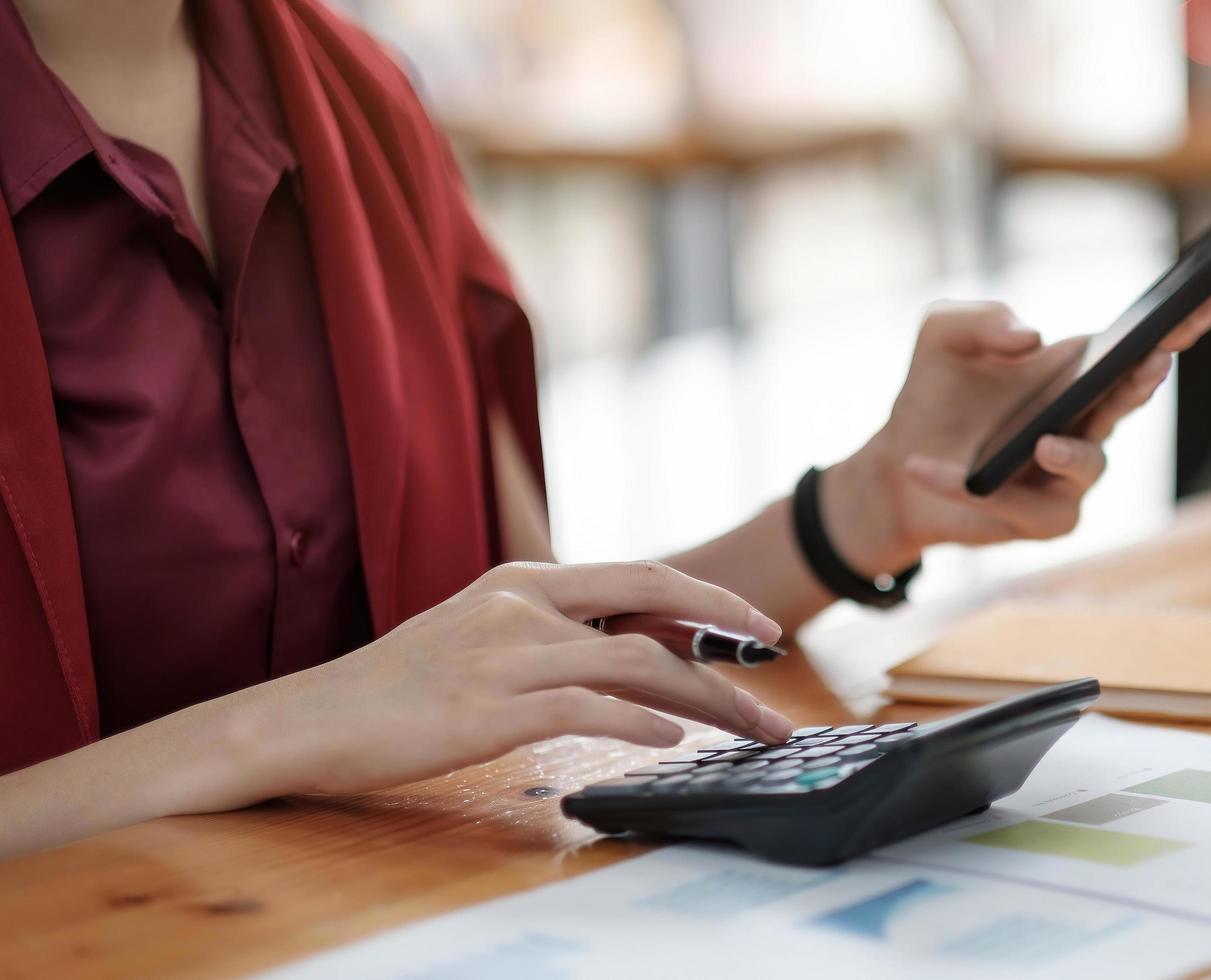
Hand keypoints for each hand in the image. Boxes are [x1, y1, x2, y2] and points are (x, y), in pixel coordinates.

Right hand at [226, 561, 794, 798]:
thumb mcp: (484, 635)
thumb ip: (555, 633)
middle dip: (729, 641)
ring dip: (706, 700)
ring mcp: (506, 652)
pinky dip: (640, 723)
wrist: (310, 719)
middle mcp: (524, 603)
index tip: (757, 627)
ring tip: (747, 729)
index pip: (643, 577)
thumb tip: (637, 652)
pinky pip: (585, 709)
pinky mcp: (488, 706)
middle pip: (657, 610)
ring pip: (636, 665)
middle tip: (775, 680)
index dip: (710, 600)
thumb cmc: (400, 687)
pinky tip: (672, 741)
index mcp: (527, 580)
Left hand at [824, 295, 1210, 572]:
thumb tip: (1030, 338)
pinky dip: (974, 491)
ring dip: (1071, 455)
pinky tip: (925, 468)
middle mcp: (1086, 419)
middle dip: (1145, 380)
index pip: (1138, 343)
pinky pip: (1024, 508)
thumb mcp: (942, 336)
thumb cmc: (935, 393)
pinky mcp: (1044, 517)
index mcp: (1077, 370)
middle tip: (1152, 361)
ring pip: (1090, 465)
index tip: (1207, 296)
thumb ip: (978, 320)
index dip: (1178, 323)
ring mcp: (1071, 472)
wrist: (897, 464)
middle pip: (1132, 399)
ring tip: (1042, 444)